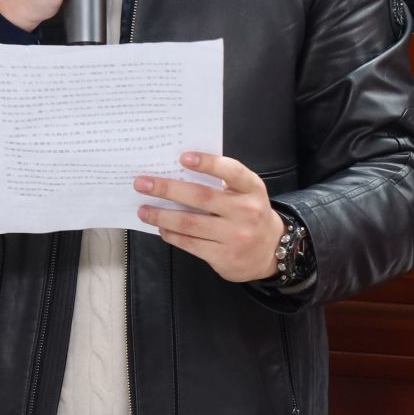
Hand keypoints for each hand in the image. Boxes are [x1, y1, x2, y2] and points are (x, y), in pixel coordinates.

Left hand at [135, 153, 285, 283]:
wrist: (271, 251)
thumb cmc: (249, 213)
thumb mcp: (246, 193)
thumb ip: (222, 182)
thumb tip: (178, 172)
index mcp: (252, 189)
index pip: (231, 171)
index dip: (208, 163)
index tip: (182, 157)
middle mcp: (246, 211)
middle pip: (201, 197)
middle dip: (167, 189)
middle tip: (142, 183)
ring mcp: (235, 236)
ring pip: (190, 223)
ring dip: (162, 215)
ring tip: (144, 210)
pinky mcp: (224, 257)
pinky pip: (191, 244)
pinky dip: (172, 235)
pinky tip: (161, 228)